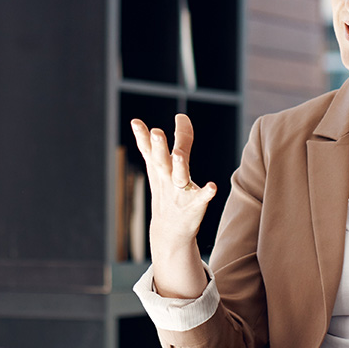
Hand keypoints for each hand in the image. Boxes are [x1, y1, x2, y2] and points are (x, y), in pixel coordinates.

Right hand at [131, 114, 215, 297]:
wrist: (170, 231)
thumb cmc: (169, 192)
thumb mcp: (168, 167)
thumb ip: (180, 139)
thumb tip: (181, 116)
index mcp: (159, 168)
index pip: (148, 149)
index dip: (142, 135)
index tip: (136, 122)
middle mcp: (167, 178)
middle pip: (161, 160)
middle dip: (159, 147)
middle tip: (156, 132)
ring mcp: (179, 192)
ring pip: (179, 176)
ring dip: (179, 165)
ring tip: (178, 154)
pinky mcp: (194, 205)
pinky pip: (201, 198)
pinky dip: (206, 192)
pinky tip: (212, 186)